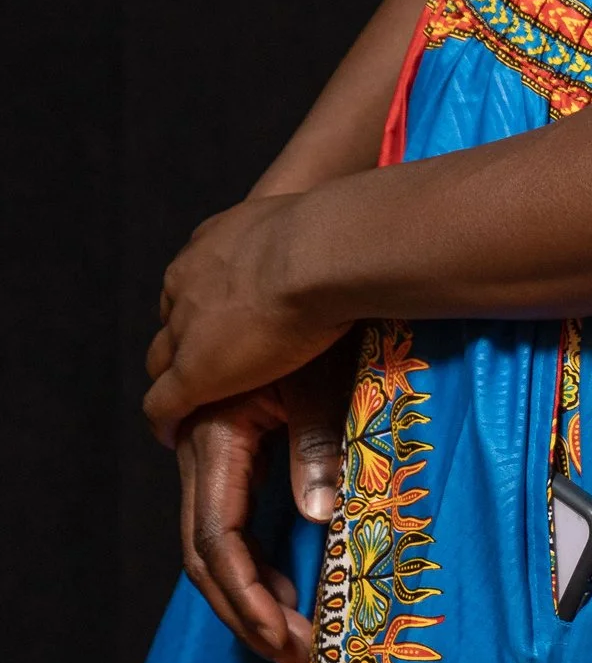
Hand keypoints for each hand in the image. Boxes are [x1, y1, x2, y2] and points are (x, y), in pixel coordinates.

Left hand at [145, 194, 344, 440]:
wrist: (318, 254)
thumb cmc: (332, 236)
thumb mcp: (314, 228)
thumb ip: (317, 241)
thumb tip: (356, 245)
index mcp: (214, 245)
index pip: (195, 283)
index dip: (208, 309)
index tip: (225, 324)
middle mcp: (189, 281)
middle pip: (172, 320)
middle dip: (183, 343)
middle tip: (208, 363)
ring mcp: (186, 327)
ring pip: (163, 359)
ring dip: (174, 379)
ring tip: (190, 404)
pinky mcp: (193, 372)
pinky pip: (162, 403)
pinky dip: (165, 420)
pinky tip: (172, 434)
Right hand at [169, 347, 354, 662]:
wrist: (311, 249)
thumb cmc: (323, 317)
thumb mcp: (326, 387)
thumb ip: (319, 451)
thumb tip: (317, 516)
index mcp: (216, 435)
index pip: (217, 540)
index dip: (248, 599)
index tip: (287, 643)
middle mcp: (200, 443)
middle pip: (206, 552)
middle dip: (248, 611)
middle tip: (295, 657)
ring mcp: (208, 438)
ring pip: (210, 535)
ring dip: (248, 588)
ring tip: (292, 631)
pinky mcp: (230, 434)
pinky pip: (225, 507)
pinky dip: (251, 552)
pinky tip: (284, 582)